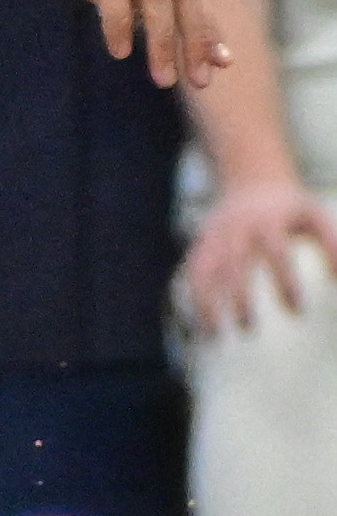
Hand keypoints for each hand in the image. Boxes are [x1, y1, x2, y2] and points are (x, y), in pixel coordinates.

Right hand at [181, 178, 336, 333]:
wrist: (250, 180)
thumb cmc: (290, 208)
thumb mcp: (315, 216)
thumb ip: (332, 244)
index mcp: (267, 220)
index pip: (275, 252)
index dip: (285, 281)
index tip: (297, 311)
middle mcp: (236, 228)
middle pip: (233, 263)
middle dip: (237, 297)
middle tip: (248, 330)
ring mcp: (214, 236)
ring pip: (203, 269)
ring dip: (205, 301)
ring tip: (213, 336)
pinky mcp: (201, 244)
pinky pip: (192, 272)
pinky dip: (194, 298)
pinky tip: (202, 327)